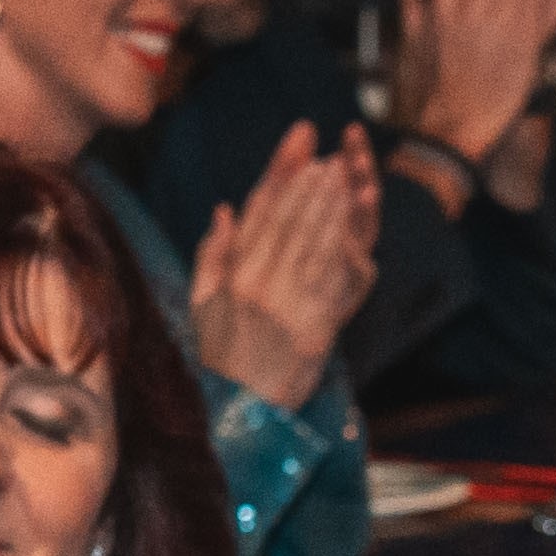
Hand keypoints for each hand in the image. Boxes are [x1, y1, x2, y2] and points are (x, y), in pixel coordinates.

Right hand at [184, 124, 377, 410]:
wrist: (240, 414)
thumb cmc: (220, 359)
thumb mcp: (202, 306)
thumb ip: (212, 255)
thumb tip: (224, 208)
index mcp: (232, 278)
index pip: (259, 212)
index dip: (281, 171)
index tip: (300, 141)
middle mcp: (256, 287)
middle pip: (287, 222)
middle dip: (309, 183)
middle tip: (327, 155)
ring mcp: (285, 308)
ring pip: (310, 244)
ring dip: (328, 206)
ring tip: (341, 175)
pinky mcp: (313, 329)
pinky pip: (329, 280)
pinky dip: (341, 245)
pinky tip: (352, 224)